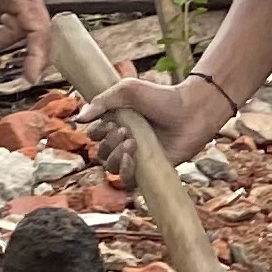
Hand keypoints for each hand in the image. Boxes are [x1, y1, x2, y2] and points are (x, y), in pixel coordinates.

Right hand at [82, 73, 229, 178]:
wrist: (192, 111)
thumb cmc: (162, 97)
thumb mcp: (127, 91)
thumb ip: (101, 102)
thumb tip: (78, 119)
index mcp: (117, 123)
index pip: (94, 135)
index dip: (97, 132)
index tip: (111, 122)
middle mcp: (124, 141)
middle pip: (100, 153)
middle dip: (108, 143)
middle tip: (125, 131)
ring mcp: (137, 156)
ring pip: (111, 168)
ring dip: (115, 157)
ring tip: (131, 142)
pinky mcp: (150, 169)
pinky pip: (128, 181)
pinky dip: (124, 172)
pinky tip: (130, 159)